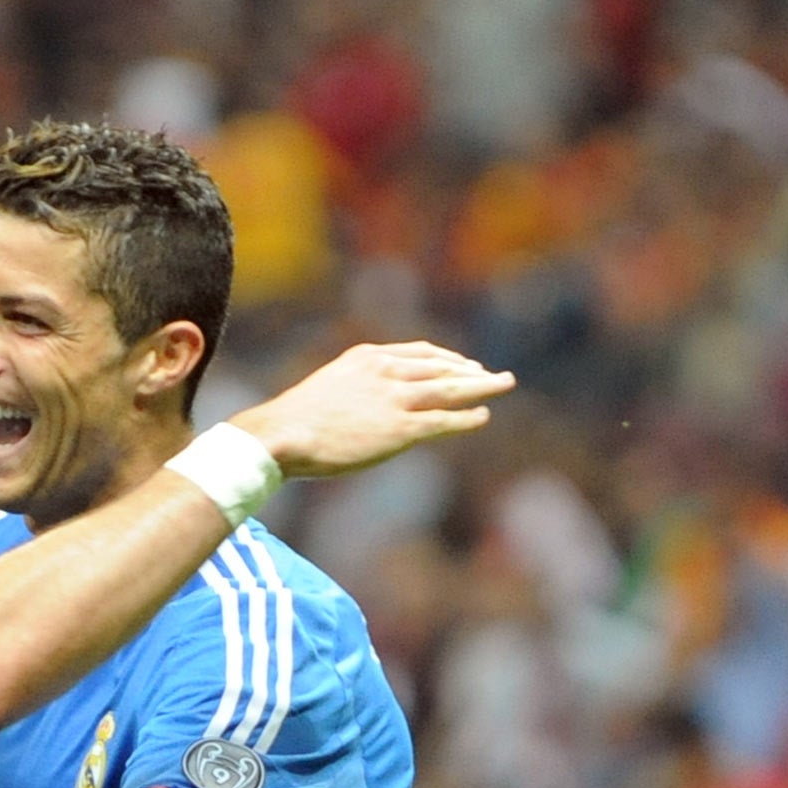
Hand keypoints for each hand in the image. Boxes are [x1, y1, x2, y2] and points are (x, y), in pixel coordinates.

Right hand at [231, 341, 513, 477]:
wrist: (283, 434)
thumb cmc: (294, 421)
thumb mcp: (327, 391)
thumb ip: (352, 392)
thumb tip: (360, 410)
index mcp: (367, 357)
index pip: (418, 353)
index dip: (445, 359)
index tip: (462, 365)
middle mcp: (386, 371)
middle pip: (441, 367)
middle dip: (471, 371)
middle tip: (495, 375)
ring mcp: (396, 398)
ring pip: (451, 388)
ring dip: (482, 386)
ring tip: (504, 385)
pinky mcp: (401, 427)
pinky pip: (444, 419)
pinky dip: (466, 417)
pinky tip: (483, 415)